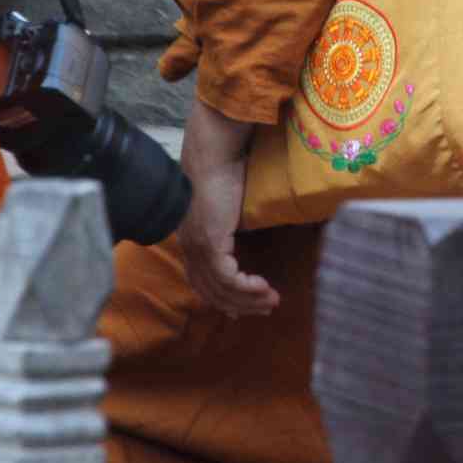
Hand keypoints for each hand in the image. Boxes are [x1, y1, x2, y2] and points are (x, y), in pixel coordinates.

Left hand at [176, 102, 279, 316]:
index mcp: (192, 239)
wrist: (215, 153)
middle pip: (210, 292)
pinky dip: (245, 287)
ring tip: (272, 299)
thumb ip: (232, 225)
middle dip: (240, 304)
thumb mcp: (229, 205)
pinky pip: (227, 278)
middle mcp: (190, 247)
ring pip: (219, 289)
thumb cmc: (225, 170)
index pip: (201, 282)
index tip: (241, 309)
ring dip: (248, 299)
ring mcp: (197, 247)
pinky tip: (262, 286)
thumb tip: (247, 234)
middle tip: (266, 307)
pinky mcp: (209, 243)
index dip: (221, 299)